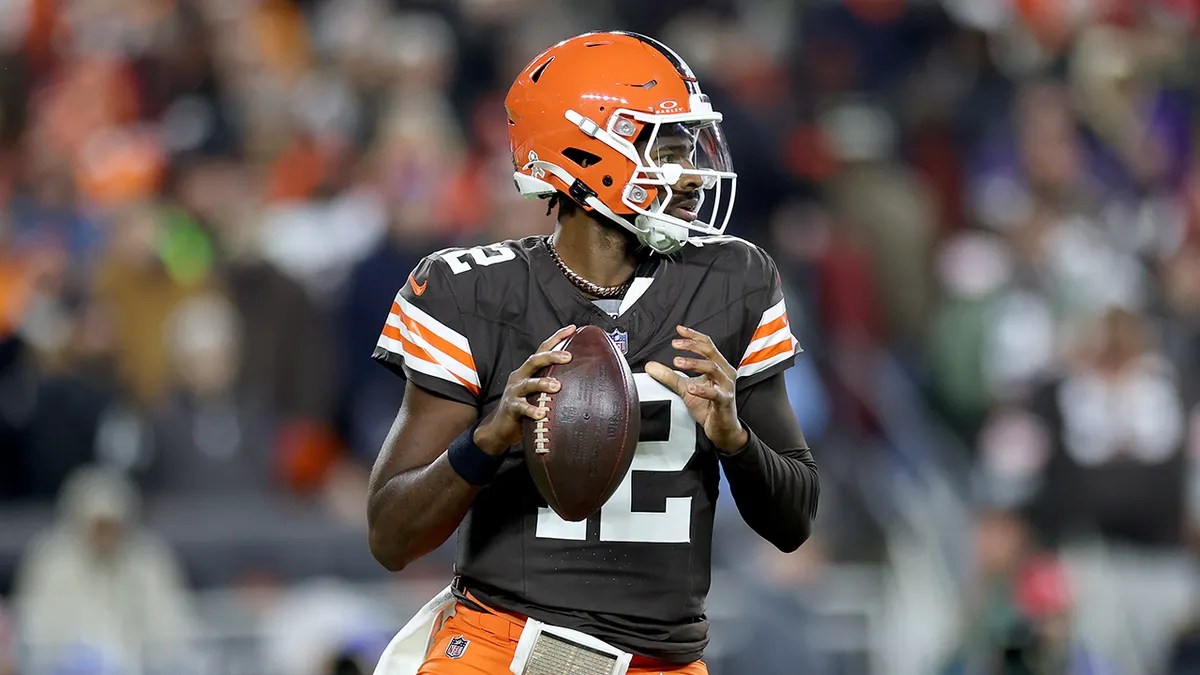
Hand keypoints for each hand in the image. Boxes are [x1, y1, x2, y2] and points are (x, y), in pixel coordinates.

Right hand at [473, 325, 575, 454]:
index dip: (556, 338)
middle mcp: (520, 377)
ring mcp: (514, 391)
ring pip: (529, 383)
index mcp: (528, 370)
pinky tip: (541, 414)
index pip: (542, 349)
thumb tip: (579, 377)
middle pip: (534, 360)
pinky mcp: (511, 407)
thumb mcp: (537, 391)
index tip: (572, 329)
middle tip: (568, 356)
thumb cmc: (525, 407)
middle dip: (551, 356)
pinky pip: (521, 407)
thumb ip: (552, 382)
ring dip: (543, 383)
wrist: (500, 427)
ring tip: (557, 386)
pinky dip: (531, 410)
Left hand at [645, 325, 747, 452]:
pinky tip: (690, 387)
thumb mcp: (685, 389)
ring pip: (713, 368)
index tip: (679, 330)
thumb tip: (651, 366)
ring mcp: (726, 387)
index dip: (693, 336)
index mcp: (718, 366)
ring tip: (677, 362)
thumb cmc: (709, 406)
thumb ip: (669, 377)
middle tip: (675, 344)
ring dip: (694, 363)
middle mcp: (724, 373)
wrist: (723, 428)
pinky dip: (702, 389)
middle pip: (710, 352)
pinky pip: (715, 393)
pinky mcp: (725, 401)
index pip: (707, 345)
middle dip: (692, 346)